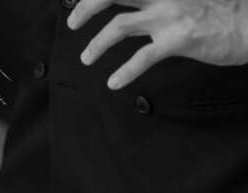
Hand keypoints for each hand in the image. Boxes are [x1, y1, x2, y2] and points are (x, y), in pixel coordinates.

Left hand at [67, 0, 247, 88]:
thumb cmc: (222, 8)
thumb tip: (138, 5)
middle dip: (86, 6)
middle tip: (72, 22)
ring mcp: (169, 15)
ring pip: (119, 26)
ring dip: (96, 43)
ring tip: (86, 58)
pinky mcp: (179, 40)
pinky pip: (142, 57)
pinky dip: (124, 72)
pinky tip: (113, 83)